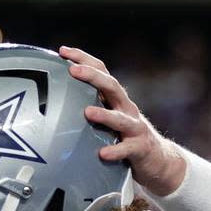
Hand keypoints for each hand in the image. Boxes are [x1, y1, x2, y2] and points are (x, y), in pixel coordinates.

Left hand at [59, 45, 186, 196]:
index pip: (101, 71)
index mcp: (115, 99)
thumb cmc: (123, 136)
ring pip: (119, 118)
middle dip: (92, 76)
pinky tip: (102, 153)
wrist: (157, 159)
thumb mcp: (107, 118)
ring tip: (87, 112)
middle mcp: (126, 108)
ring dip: (104, 115)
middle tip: (73, 71)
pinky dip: (115, 150)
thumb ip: (87, 107)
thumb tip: (52, 104)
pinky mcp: (140, 148)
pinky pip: (126, 149)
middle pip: (111, 86)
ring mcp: (135, 127)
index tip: (62, 51)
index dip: (83, 59)